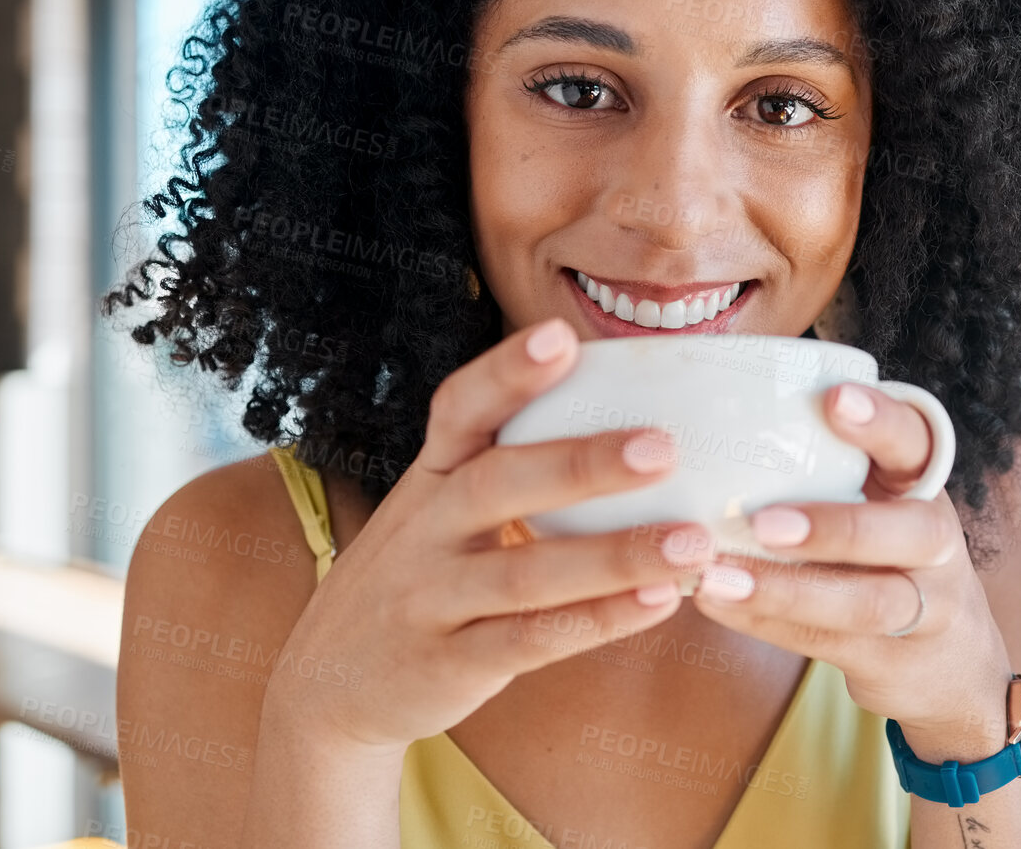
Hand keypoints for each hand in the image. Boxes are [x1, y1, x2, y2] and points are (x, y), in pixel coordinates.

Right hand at [262, 316, 717, 752]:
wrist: (329, 684)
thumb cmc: (420, 576)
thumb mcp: (440, 510)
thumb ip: (510, 466)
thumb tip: (631, 413)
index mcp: (432, 477)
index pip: (459, 409)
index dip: (507, 372)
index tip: (562, 335)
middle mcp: (425, 529)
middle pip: (499, 483)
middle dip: (581, 463)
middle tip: (663, 446)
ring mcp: (432, 598)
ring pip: (524, 572)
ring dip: (615, 555)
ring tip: (691, 540)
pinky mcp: (450, 662)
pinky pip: (532, 640)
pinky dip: (599, 620)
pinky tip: (660, 601)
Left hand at [689, 382, 1012, 751]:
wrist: (953, 665)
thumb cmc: (888, 556)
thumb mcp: (880, 502)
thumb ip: (828, 465)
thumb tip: (717, 416)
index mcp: (924, 487)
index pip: (917, 443)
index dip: (882, 421)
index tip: (834, 398)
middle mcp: (937, 543)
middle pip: (908, 533)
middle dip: (835, 527)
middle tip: (762, 520)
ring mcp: (925, 609)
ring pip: (865, 603)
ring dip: (787, 591)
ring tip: (717, 578)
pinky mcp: (893, 660)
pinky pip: (827, 644)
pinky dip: (766, 624)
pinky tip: (717, 604)